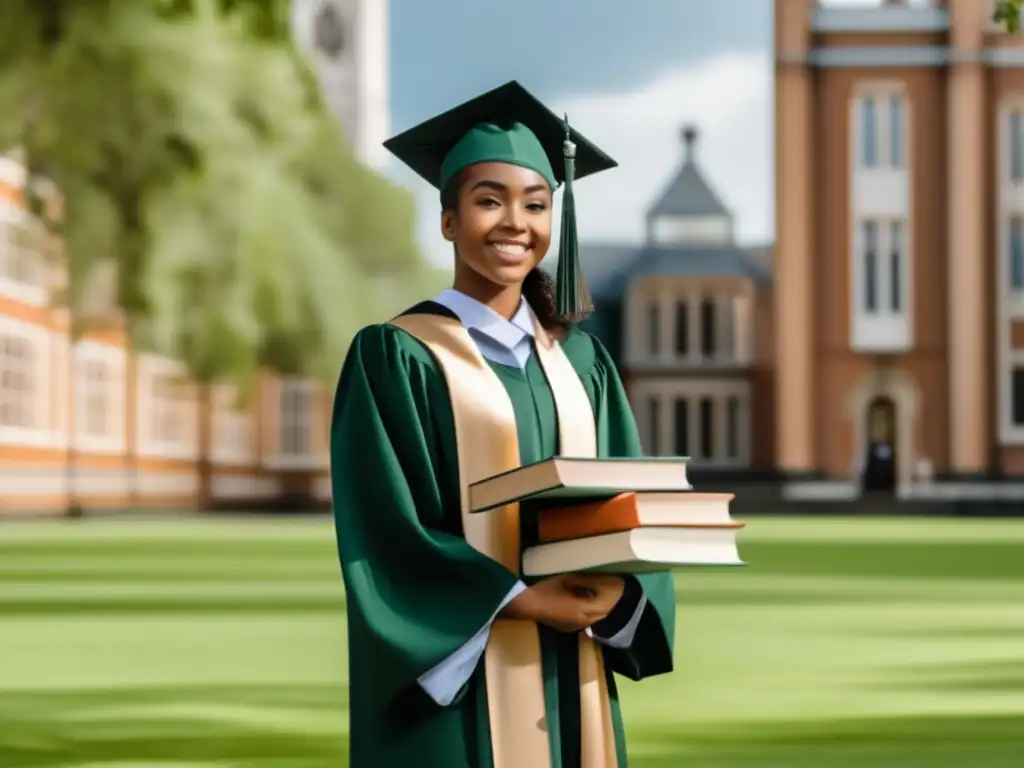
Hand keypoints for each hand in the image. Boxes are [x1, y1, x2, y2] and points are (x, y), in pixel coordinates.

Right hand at [500, 574, 624, 632]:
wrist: (527, 606)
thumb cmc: (546, 590)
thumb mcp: (566, 580)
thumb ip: (583, 581)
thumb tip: (596, 579)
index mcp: (582, 610)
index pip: (604, 605)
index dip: (613, 596)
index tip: (618, 585)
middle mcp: (581, 621)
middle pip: (602, 614)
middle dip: (608, 602)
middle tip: (611, 590)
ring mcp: (574, 627)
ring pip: (594, 619)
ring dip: (598, 608)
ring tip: (599, 595)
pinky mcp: (567, 628)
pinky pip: (585, 622)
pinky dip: (589, 612)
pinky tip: (584, 603)